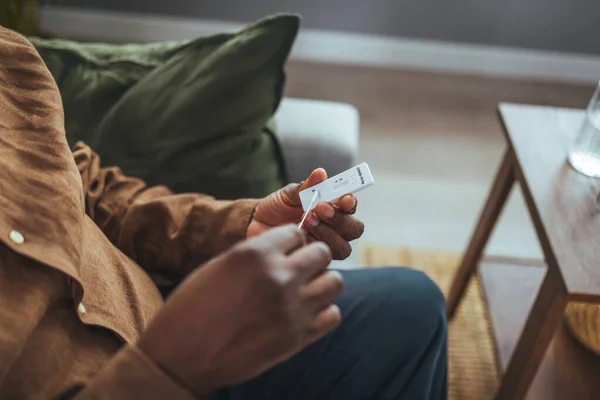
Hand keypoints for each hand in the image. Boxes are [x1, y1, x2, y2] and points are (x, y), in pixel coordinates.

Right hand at [138, 225, 342, 396]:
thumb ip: (256, 255)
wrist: (182, 356)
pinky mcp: (298, 336)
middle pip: (321, 253)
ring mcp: (292, 307)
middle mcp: (279, 276)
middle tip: (297, 270)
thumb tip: (284, 250)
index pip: (296, 232)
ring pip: (335, 281)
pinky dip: (323, 312)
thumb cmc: (192, 307)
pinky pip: (333, 314)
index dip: (290, 242)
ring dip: (321, 282)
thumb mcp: (220, 266)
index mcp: (255, 254)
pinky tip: (304, 313)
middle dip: (311, 258)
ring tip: (304, 290)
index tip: (285, 251)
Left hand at [248, 169, 364, 258]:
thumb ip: (307, 187)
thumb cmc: (277, 207)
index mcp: (333, 208)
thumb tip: (321, 173)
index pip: (351, 207)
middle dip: (340, 220)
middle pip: (354, 229)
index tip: (343, 199)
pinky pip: (325, 259)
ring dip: (328, 233)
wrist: (257, 224)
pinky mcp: (314, 261)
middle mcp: (335, 228)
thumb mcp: (289, 194)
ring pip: (343, 247)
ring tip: (307, 220)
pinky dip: (314, 245)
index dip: (350, 203)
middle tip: (320, 209)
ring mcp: (325, 246)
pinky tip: (300, 234)